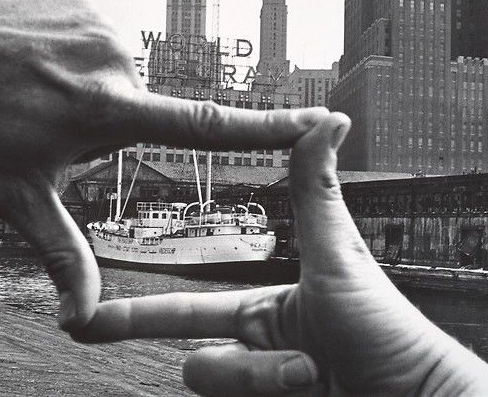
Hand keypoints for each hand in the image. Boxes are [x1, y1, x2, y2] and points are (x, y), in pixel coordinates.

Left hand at [0, 0, 327, 329]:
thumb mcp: (16, 194)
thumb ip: (62, 254)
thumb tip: (85, 317)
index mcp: (109, 109)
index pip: (210, 125)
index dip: (272, 128)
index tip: (322, 120)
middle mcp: (116, 59)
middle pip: (136, 114)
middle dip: (103, 131)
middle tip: (45, 125)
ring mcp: (98, 22)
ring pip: (113, 80)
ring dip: (85, 97)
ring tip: (34, 93)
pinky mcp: (81, 1)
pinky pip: (95, 46)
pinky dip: (74, 66)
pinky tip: (31, 66)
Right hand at [78, 113, 487, 395]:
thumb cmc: (387, 328)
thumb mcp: (338, 254)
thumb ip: (313, 192)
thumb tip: (327, 119)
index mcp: (264, 313)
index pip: (191, 309)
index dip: (142, 311)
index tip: (100, 314)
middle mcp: (258, 353)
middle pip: (192, 354)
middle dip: (162, 339)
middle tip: (101, 328)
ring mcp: (262, 388)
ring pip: (211, 380)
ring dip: (259, 375)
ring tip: (311, 370)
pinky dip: (265, 390)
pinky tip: (308, 387)